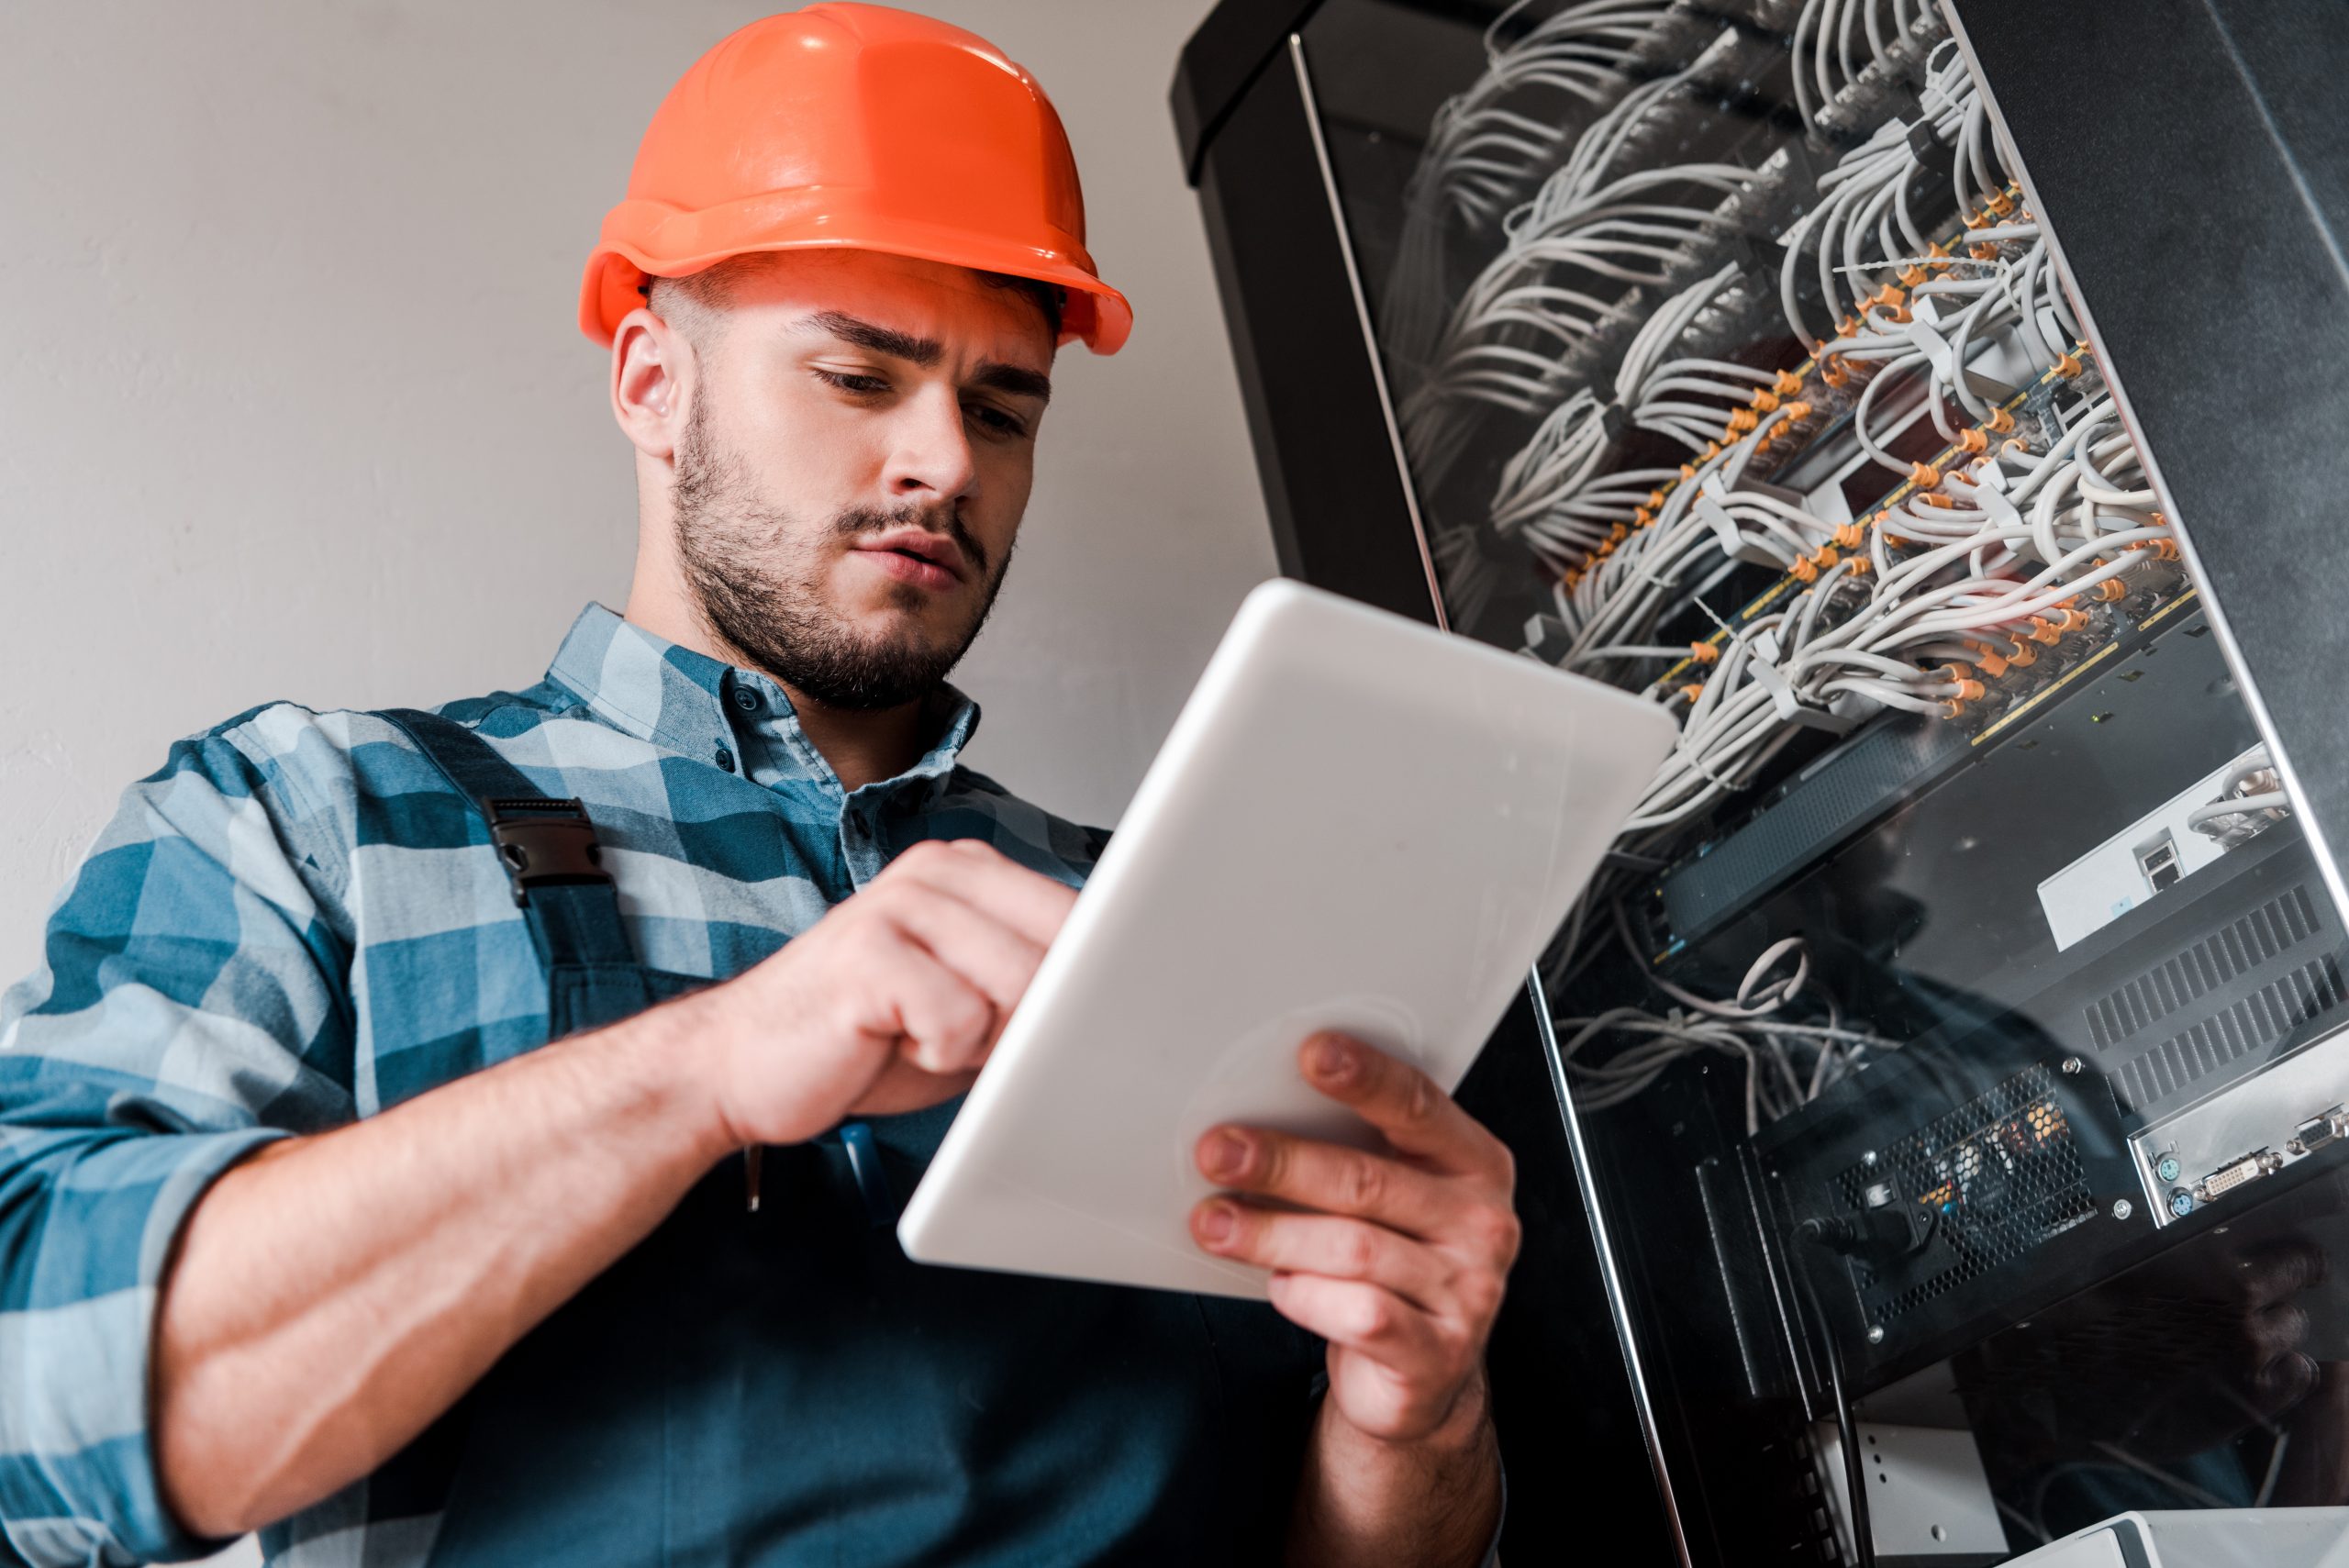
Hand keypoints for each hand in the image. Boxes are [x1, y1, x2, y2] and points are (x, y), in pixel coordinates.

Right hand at [686, 839, 1074, 1145]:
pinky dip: (939, 1056)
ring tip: (923, 1034)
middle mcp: (937, 871)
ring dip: (982, 1040)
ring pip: (1019, 986)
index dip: (1097, 978)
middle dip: (1029, 1019)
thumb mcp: (971, 1003)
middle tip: (965, 1035)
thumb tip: (1120, 996)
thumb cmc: (864, 1038)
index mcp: (970, 871)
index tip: (1106, 1012)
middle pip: (1059, 954)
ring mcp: (899, 904)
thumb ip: (1035, 985)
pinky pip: (961, 1021)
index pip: (1082, 916)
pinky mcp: (869, 953)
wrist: (742, 1064)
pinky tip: (890, 1042)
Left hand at [1189, 1032, 1519, 1444]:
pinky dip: (1306, 1295)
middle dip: (1282, 1162)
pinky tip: (1280, 1286)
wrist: (1419, 1375)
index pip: (1418, 1105)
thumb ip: (1352, 1154)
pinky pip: (1359, 1313)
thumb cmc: (1392, 1266)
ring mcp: (1468, 1290)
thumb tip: (1254, 1115)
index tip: (1311, 1053)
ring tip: (1214, 1224)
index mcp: (1474, 1163)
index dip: (1364, 1077)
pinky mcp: (1438, 1352)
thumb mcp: (1387, 1200)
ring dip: (1271, 1233)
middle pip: (1368, 1179)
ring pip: (1353, 1248)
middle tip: (1218, 1151)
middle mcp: (1481, 1222)